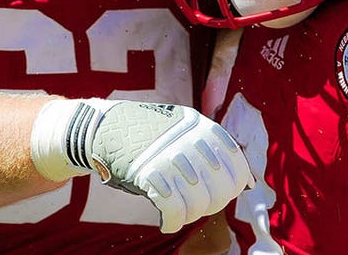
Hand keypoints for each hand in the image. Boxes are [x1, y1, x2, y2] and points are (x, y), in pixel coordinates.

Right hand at [30, 99, 252, 233]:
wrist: (100, 128)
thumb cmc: (143, 135)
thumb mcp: (181, 128)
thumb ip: (210, 149)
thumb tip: (247, 181)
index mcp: (201, 125)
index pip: (235, 162)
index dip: (232, 185)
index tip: (218, 195)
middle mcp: (190, 139)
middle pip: (221, 189)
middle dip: (209, 205)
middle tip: (193, 206)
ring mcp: (170, 156)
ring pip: (199, 204)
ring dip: (189, 215)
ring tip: (177, 212)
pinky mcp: (150, 174)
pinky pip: (175, 211)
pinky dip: (172, 222)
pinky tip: (166, 223)